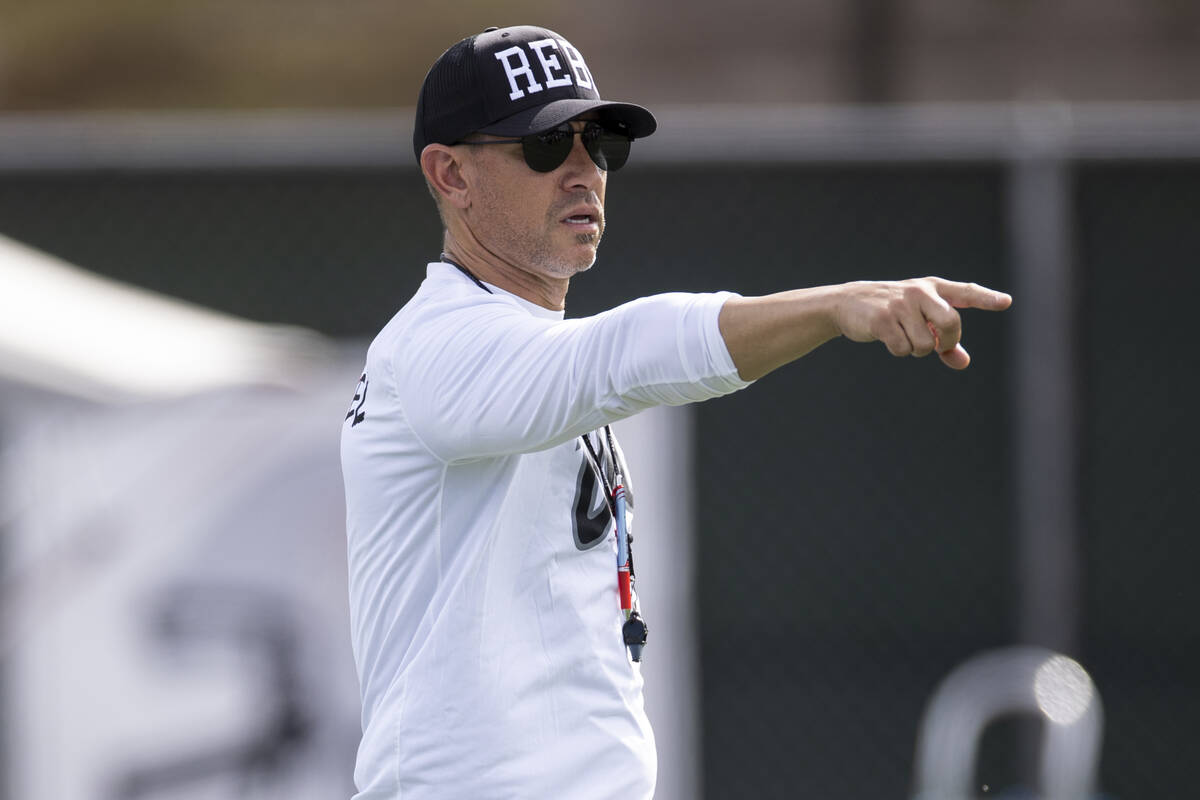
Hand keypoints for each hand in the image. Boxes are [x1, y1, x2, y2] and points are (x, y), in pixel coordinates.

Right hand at [833, 278, 1011, 368]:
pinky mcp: (883, 319)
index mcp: (933, 288)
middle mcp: (920, 292)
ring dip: (916, 350)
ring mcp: (900, 304)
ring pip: (925, 344)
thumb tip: (963, 362)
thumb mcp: (920, 320)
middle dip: (946, 341)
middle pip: (951, 323)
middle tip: (936, 344)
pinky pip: (903, 349)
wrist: (848, 302)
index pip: (965, 292)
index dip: (986, 299)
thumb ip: (944, 341)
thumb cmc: (892, 312)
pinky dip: (899, 351)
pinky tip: (888, 338)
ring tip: (903, 336)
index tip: (1006, 302)